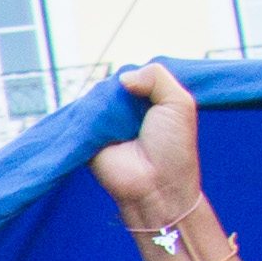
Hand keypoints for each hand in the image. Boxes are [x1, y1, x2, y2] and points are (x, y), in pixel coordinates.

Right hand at [93, 62, 203, 225]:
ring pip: (98, 96)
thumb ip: (157, 76)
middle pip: (115, 83)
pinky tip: (101, 122)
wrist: (156, 185)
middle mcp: (127, 110)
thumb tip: (123, 77)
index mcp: (150, 101)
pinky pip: (82, 114)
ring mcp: (106, 122)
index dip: (142, 76)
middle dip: (124, 89)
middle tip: (136, 110)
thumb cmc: (173, 148)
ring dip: (108, 103)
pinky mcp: (88, 135)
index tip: (150, 90)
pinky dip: (89, 114)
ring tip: (121, 121)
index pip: (138, 74)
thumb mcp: (179, 102)